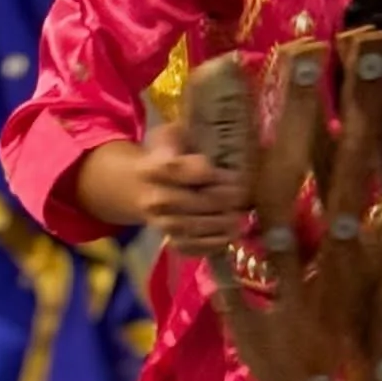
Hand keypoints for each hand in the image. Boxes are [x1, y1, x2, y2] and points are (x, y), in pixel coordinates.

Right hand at [136, 121, 246, 254]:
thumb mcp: (173, 135)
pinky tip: (229, 234)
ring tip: (239, 216)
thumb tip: (222, 133)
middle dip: (223, 199)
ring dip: (222, 223)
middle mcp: (153, 198)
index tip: (232, 173)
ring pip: (194, 227)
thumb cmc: (166, 156)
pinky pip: (191, 247)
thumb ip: (190, 134)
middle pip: (192, 201)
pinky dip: (213, 243)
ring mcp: (160, 223)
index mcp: (153, 168)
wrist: (138, 187)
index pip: (180, 171)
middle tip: (243, 195)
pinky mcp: (168, 241)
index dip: (209, 173)